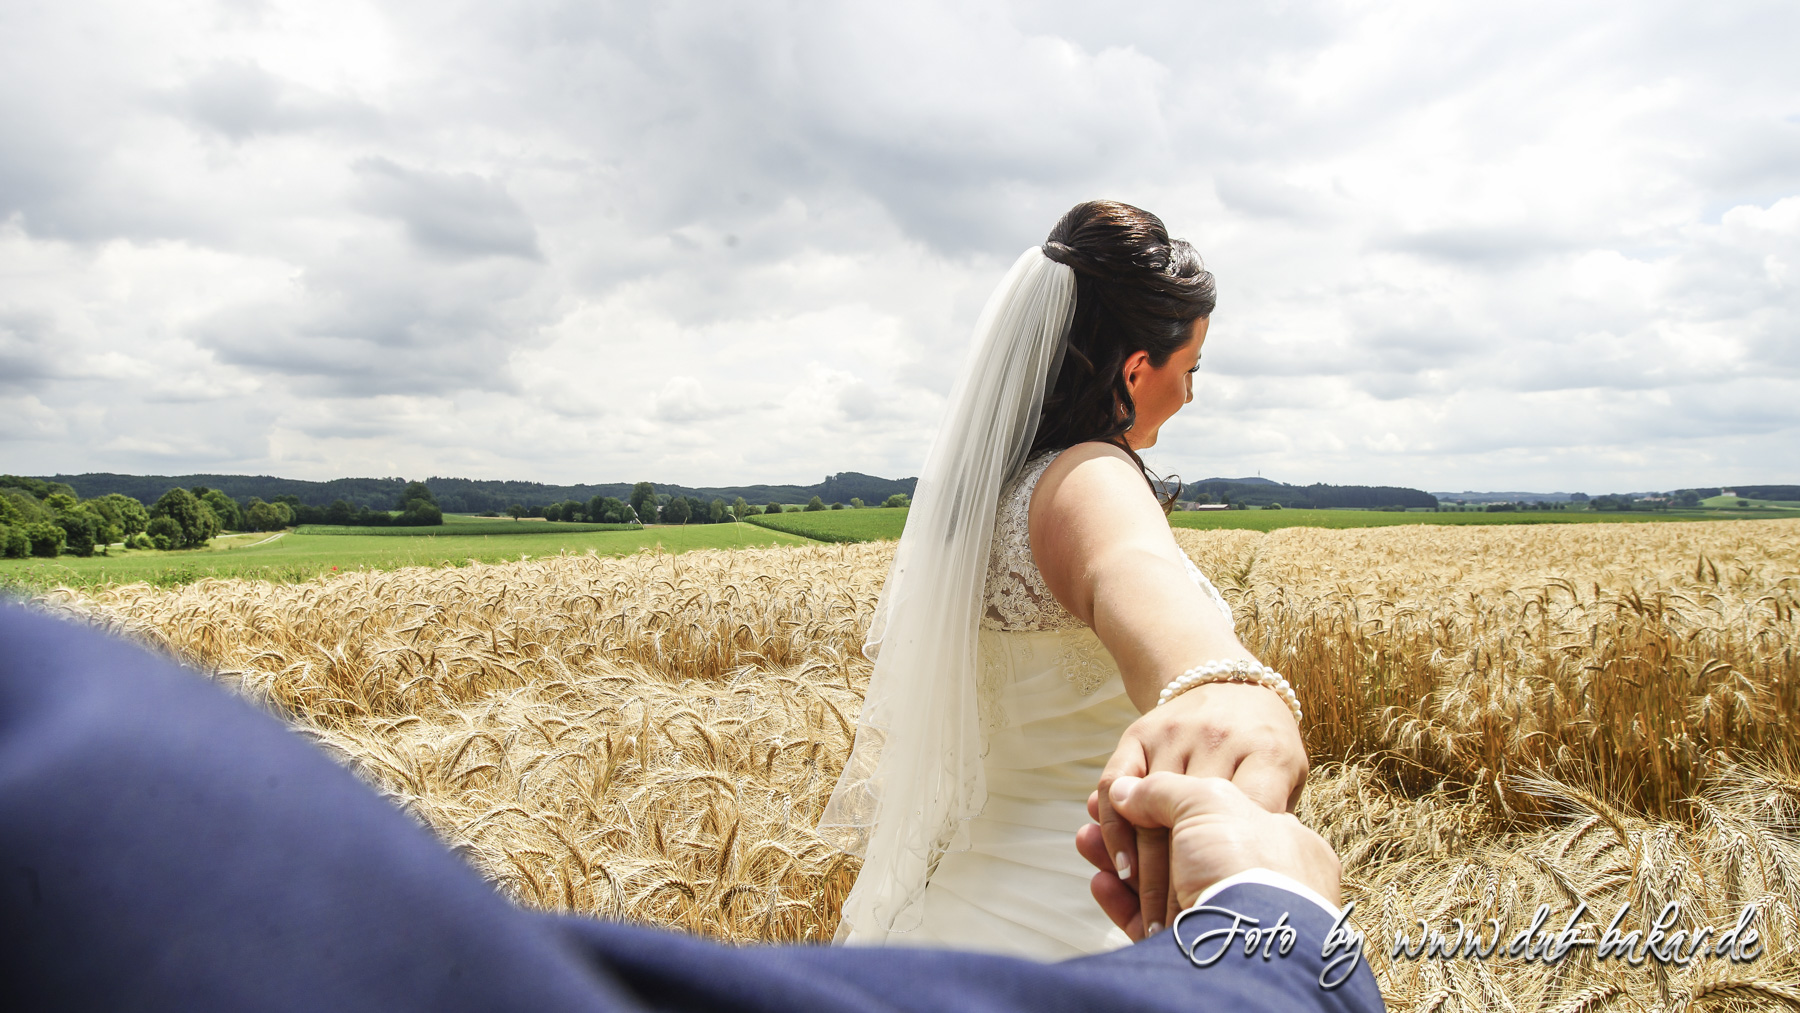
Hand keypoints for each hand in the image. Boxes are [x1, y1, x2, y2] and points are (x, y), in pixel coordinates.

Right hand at [1077, 773, 1339, 936]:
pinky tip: (1099, 882)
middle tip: (1096, 820)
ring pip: (1162, 887)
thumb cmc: (1246, 863)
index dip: (1170, 801)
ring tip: (1084, 841)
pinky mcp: (1197, 954)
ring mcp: (1231, 922)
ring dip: (1119, 864)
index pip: (1220, 814)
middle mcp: (1263, 885)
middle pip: (1184, 852)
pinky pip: (1152, 925)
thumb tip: (1122, 789)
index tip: (1130, 795)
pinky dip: (1122, 902)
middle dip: (1133, 834)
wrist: (1249, 941)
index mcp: (1284, 845)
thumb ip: (1165, 789)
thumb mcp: (1209, 800)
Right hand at [1092, 682, 1306, 936]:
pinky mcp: (1138, 733)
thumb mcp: (1286, 782)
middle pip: (1192, 826)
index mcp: (1270, 758)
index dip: (1233, 877)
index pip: (1247, 824)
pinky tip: (1115, 868)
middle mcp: (1220, 741)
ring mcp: (1175, 735)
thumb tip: (1259, 883)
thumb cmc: (1264, 755)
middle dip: (1180, 890)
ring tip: (1146, 916)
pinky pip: (1114, 784)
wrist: (1229, 684)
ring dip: (1139, 872)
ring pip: (1148, 812)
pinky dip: (1111, 829)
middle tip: (1176, 937)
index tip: (1222, 921)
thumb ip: (1271, 820)